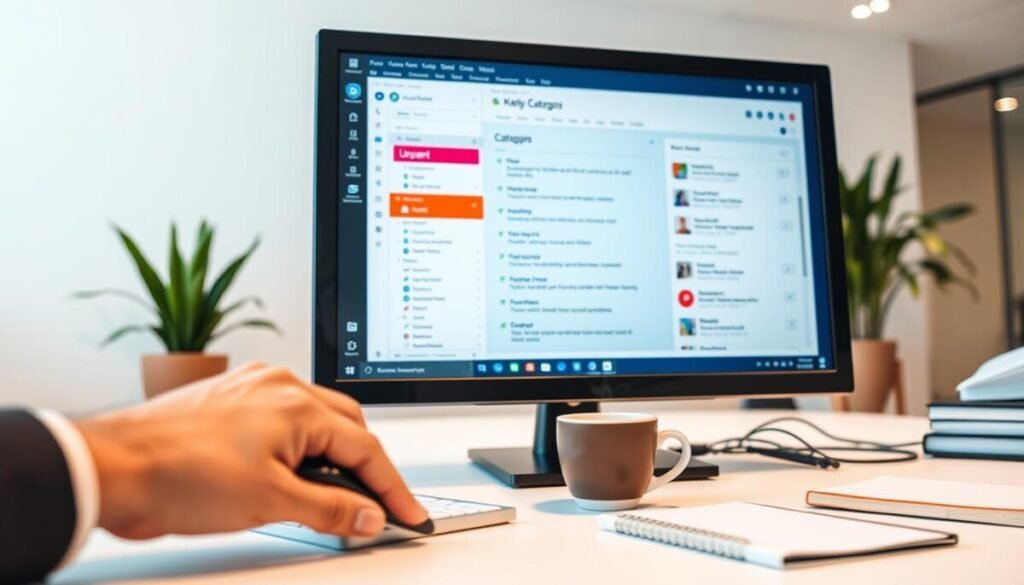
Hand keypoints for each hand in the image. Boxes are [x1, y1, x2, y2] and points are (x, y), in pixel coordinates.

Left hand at [74, 362, 426, 539]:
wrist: (111, 467)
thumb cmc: (176, 474)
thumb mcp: (268, 501)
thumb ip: (329, 508)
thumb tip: (368, 515)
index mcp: (296, 403)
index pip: (365, 447)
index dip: (391, 487)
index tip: (406, 513)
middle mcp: (278, 385)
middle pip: (347, 426)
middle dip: (365, 467)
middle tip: (374, 505)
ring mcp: (252, 388)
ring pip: (315, 419)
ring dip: (330, 455)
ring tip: (329, 495)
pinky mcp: (229, 400)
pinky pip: (283, 417)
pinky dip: (299, 446)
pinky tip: (291, 471)